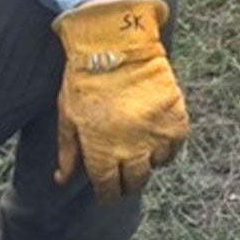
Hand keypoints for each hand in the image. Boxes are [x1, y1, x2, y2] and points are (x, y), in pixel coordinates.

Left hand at [53, 0, 189, 202]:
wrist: (116, 44)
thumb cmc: (85, 79)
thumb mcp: (69, 116)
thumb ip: (69, 151)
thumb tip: (62, 179)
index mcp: (102, 151)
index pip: (109, 189)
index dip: (108, 195)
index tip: (107, 193)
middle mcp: (132, 149)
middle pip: (135, 182)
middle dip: (128, 181)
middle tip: (123, 173)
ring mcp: (156, 135)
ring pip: (156, 165)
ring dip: (147, 161)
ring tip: (138, 147)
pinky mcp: (176, 119)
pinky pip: (175, 147)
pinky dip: (166, 147)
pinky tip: (155, 137)